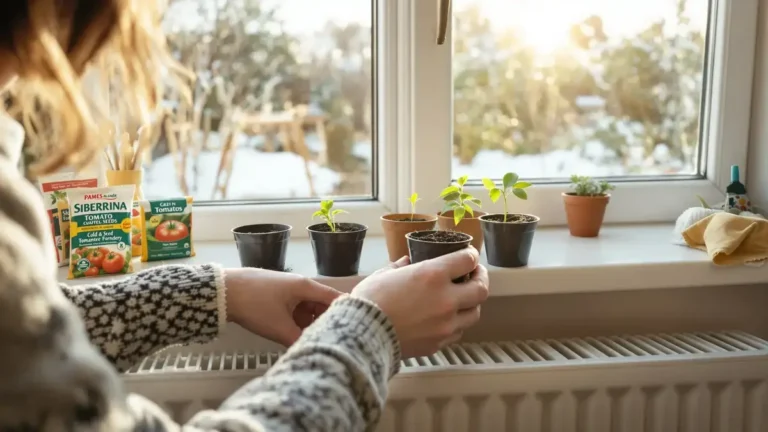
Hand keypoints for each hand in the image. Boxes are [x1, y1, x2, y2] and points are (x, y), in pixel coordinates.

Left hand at [224, 268, 341, 345]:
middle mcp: (300, 285)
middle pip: (321, 305)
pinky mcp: (276, 295)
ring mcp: (287, 290)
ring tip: (309, 340)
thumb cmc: (253, 304)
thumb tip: (312, 350)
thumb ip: (299, 340)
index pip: (335, 299)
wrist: (223, 292)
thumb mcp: (279, 328)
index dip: (344, 313)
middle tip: (326, 341)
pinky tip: (292, 335)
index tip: (352, 329)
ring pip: (307, 308)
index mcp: (306, 287)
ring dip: (309, 323)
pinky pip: (294, 309)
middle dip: (324, 323)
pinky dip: (296, 321)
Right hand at [351, 248, 488, 357]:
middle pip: (481, 289)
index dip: (471, 256)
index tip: (469, 256)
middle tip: (475, 275)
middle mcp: (446, 299)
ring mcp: (445, 324)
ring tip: (464, 299)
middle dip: (481, 278)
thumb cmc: (369, 301)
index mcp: (433, 275)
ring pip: (474, 314)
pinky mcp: (438, 343)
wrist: (362, 336)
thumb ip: (401, 266)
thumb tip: (407, 262)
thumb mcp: (384, 274)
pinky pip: (457, 332)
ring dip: (472, 304)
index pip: (467, 261)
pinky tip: (447, 319)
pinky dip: (456, 323)